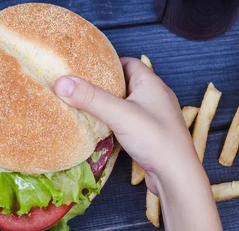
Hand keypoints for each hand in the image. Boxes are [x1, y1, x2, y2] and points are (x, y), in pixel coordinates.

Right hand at [55, 57, 221, 229]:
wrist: (177, 175)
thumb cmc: (155, 138)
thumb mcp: (120, 114)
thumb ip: (91, 98)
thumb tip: (61, 82)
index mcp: (151, 82)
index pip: (127, 62)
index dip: (107, 63)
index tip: (85, 67)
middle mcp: (156, 95)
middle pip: (125, 82)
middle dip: (104, 84)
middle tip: (80, 87)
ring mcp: (155, 115)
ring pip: (127, 103)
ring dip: (109, 104)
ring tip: (86, 106)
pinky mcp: (152, 133)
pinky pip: (130, 120)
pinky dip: (116, 120)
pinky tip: (101, 127)